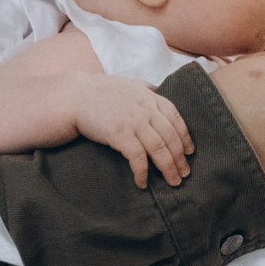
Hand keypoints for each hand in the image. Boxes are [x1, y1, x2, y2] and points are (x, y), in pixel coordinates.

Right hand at [72, 73, 193, 186]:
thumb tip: (157, 88)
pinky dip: (143, 172)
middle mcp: (146, 109)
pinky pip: (138, 157)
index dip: (185, 137)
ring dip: (168, 167)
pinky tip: (143, 182)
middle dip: (180, 158)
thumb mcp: (127, 84)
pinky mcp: (119, 134)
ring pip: (159, 148)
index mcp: (150, 97)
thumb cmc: (99, 91)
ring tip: (173, 182)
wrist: (74, 96)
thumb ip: (144, 86)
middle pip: (171, 136)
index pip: (176, 118)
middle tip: (184, 174)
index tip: (190, 151)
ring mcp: (134, 121)